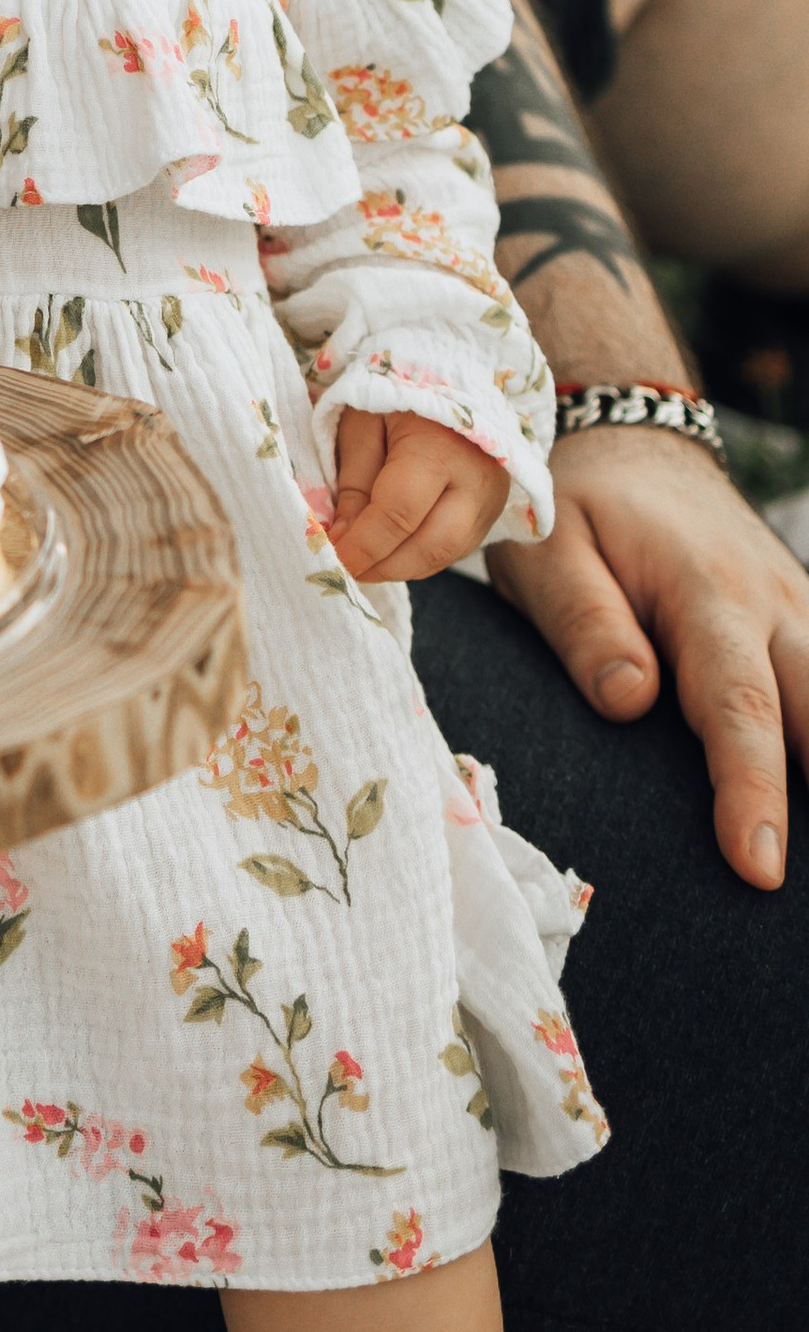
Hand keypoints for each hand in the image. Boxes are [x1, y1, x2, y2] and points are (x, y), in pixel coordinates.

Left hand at [328, 410, 509, 583]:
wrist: (455, 377)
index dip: (362, 545)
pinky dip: (418, 558)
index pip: (399, 514)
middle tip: (344, 568)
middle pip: (431, 547)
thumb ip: (352, 482)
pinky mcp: (492, 512)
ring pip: (445, 555)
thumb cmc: (399, 396)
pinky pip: (454, 549)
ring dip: (399, 567)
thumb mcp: (363, 424)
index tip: (330, 556)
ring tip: (362, 562)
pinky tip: (390, 552)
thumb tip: (341, 537)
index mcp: (440, 449)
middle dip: (383, 566)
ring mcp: (492, 500)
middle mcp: (477, 481)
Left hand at [484, 426, 808, 888]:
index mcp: (706, 593)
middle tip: (800, 889)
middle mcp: (775, 607)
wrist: (638, 443)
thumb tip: (630, 703)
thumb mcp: (547, 549)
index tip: (758, 866)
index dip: (751, 789)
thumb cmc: (580, 508)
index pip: (738, 706)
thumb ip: (584, 624)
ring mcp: (805, 616)